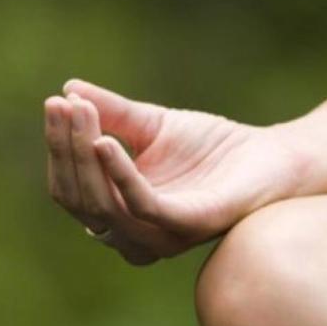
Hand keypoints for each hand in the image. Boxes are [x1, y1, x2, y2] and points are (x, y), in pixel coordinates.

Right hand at [44, 79, 308, 264]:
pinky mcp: (189, 226)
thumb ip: (112, 113)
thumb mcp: (152, 125)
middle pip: (79, 200)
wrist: (272, 157)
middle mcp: (134, 233)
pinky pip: (142, 208)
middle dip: (65, 149)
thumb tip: (67, 89)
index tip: (55, 103)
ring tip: (81, 114)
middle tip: (63, 106)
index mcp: (119, 213)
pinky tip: (106, 143)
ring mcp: (161, 236)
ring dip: (84, 158)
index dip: (59, 148)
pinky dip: (119, 175)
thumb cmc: (213, 147)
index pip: (70, 189)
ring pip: (103, 207)